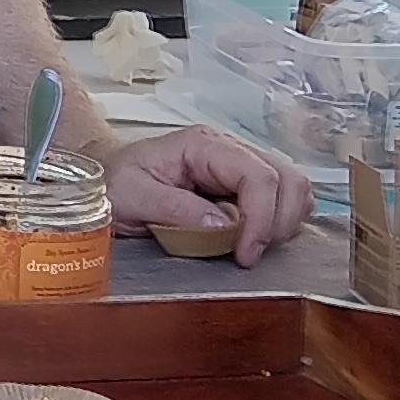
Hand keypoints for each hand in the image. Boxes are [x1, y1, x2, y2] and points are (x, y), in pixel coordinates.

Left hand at [106, 124, 313, 266]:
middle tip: (250, 254)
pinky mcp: (244, 186)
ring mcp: (240, 166)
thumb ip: (175, 209)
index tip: (246, 254)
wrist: (106, 182)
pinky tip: (253, 239)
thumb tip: (224, 226)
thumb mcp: (131, 196)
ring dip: (284, 223)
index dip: (261, 218)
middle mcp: (229, 150)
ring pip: (293, 189)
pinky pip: (283, 201)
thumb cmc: (115, 184)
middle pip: (287, 179)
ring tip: (252, 247)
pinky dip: (279, 223)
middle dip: (278, 222)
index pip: (257, 174)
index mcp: (202, 145)